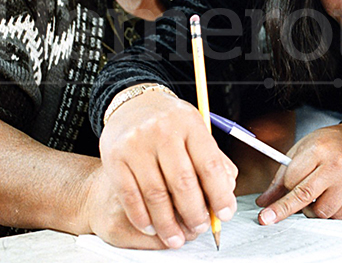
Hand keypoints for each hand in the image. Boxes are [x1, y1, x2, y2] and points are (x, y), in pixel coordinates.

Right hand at [98, 87, 237, 248]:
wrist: (132, 104)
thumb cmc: (170, 123)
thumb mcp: (196, 131)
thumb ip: (215, 160)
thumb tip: (227, 193)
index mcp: (190, 123)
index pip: (210, 164)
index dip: (220, 195)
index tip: (225, 214)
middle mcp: (163, 130)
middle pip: (183, 183)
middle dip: (195, 213)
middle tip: (200, 228)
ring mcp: (136, 143)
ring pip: (155, 194)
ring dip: (168, 223)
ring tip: (176, 236)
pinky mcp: (114, 157)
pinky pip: (130, 196)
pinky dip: (142, 217)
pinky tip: (152, 226)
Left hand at [255, 123, 341, 224]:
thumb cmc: (327, 146)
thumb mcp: (300, 151)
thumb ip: (282, 178)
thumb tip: (264, 202)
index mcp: (319, 150)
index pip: (292, 179)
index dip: (280, 193)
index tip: (266, 209)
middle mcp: (337, 165)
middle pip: (305, 196)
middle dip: (284, 209)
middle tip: (268, 218)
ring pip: (322, 212)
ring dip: (311, 210)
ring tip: (313, 197)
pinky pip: (338, 216)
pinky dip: (329, 212)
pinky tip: (330, 198)